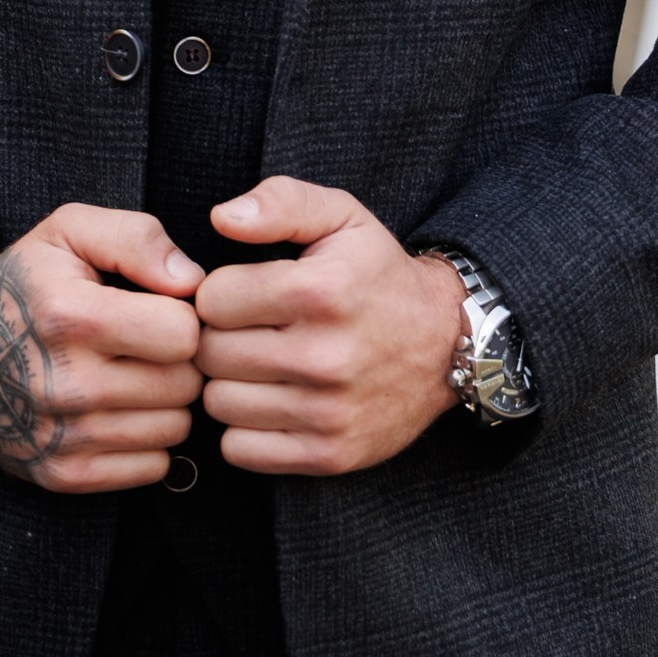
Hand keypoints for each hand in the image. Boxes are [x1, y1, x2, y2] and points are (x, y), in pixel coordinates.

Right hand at [0, 206, 202, 493]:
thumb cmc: (28, 281)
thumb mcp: (72, 230)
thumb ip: (138, 239)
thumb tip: (191, 283)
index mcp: (70, 317)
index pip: (183, 334)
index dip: (183, 315)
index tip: (160, 309)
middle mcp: (63, 384)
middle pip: (184, 385)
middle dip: (178, 360)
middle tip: (148, 344)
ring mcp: (60, 437)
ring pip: (175, 428)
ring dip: (165, 401)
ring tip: (131, 374)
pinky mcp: (60, 474)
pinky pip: (153, 467)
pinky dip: (147, 439)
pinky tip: (118, 410)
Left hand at [195, 177, 466, 476]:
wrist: (447, 343)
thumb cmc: (379, 275)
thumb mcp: (342, 218)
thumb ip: (280, 202)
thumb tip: (222, 217)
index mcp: (320, 291)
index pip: (212, 300)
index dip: (222, 293)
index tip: (245, 294)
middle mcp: (324, 356)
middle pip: (210, 354)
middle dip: (221, 337)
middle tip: (250, 331)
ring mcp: (328, 412)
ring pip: (219, 403)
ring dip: (230, 384)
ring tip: (260, 366)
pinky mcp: (330, 454)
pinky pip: (240, 450)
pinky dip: (245, 429)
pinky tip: (271, 404)